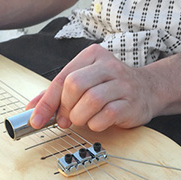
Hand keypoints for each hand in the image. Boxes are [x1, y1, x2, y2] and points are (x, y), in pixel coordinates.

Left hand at [29, 44, 157, 131]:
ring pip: (90, 100)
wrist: (148, 89)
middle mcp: (108, 66)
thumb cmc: (110, 86)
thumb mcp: (83, 82)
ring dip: (80, 117)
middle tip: (65, 119)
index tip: (36, 120)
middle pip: (74, 85)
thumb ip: (57, 93)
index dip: (46, 102)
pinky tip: (98, 121)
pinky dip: (96, 123)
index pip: (62, 78)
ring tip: (83, 119)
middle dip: (65, 107)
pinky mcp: (131, 102)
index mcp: (91, 56)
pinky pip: (106, 115)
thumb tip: (32, 108)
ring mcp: (122, 83)